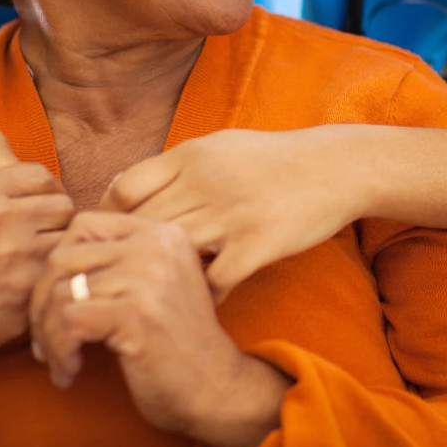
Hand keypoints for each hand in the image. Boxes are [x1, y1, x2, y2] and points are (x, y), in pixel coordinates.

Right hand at [0, 163, 74, 395]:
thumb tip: (1, 182)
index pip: (39, 176)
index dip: (46, 191)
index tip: (41, 207)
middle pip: (63, 205)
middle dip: (56, 221)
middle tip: (44, 238)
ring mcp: (15, 255)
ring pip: (65, 241)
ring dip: (56, 252)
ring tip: (39, 264)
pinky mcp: (24, 292)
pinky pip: (56, 275)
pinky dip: (49, 282)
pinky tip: (32, 289)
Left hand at [30, 212, 288, 446]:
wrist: (214, 386)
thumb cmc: (175, 341)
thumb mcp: (157, 283)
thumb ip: (120, 260)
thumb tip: (50, 261)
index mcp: (162, 232)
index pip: (83, 224)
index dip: (59, 265)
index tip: (59, 302)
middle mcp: (156, 245)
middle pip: (62, 257)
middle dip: (41, 302)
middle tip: (46, 338)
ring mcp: (147, 277)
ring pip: (59, 293)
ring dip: (48, 335)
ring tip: (60, 359)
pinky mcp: (135, 314)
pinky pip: (68, 322)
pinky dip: (59, 352)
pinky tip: (71, 371)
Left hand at [99, 127, 368, 300]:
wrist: (335, 167)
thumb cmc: (273, 159)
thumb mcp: (220, 146)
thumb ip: (175, 166)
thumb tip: (124, 187)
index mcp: (191, 155)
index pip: (125, 188)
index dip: (110, 218)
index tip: (114, 239)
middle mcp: (205, 182)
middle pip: (143, 225)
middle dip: (130, 254)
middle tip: (127, 276)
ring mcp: (230, 214)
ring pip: (172, 253)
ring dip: (164, 276)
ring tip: (160, 293)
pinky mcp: (257, 244)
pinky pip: (213, 280)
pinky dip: (204, 294)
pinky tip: (205, 300)